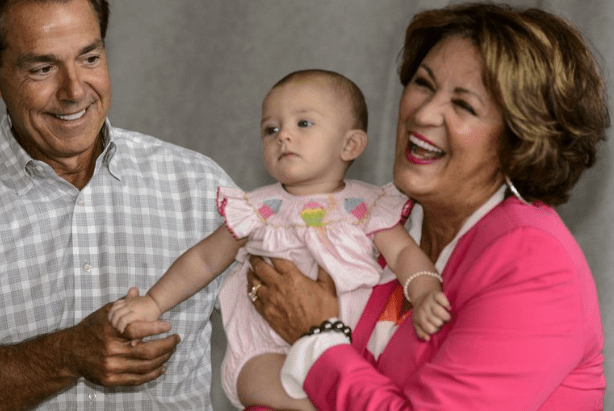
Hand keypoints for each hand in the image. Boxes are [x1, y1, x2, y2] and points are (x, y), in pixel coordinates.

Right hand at [64, 288, 179, 385]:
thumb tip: (136, 290)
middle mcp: (110, 351)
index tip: (169, 325)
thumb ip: (122, 303)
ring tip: (171, 350)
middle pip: (146, 352)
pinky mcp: (110, 380)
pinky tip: (161, 367)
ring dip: (163, 359)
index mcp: (110, 332)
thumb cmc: (91, 329)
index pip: (136, 330)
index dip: (155, 328)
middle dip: (166, 345)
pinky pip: (137, 379)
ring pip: (145, 366)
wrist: (70, 353)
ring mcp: (111, 368)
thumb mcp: (104, 313)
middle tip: (176, 339)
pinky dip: (152, 374)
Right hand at [108, 287, 162, 332]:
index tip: (121, 331)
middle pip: (117, 314)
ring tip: (113, 322)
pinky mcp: (127, 299)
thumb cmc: (152, 316)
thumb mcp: (147, 326)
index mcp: (137, 314)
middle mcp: (132, 307)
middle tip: (116, 328)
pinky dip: (112, 309)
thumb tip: (133, 345)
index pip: (123, 320)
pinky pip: (116, 303)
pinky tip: (113, 316)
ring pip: (115, 308)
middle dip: (114, 322)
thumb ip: (140, 336)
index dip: (120, 326)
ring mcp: (129, 302)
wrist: (154, 302)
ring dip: (111, 316)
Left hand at [247, 256, 338, 343]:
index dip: (269, 251)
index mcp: (292, 277)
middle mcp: (278, 286)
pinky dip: (251, 291)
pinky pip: (253, 299)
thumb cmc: (324, 311)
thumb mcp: (328, 287)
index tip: (265, 247)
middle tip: (253, 255)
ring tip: (250, 269)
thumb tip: (321, 256)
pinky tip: (251, 288)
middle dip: (255, 259)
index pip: (276, 259)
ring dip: (251, 274)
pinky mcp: (266, 313)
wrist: (316, 336)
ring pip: (254, 283)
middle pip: (261, 268)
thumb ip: (323, 270)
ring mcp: (270, 300)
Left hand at [411, 291, 450, 340]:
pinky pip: (441, 298)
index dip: (436, 329)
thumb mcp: (417, 324)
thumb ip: (421, 333)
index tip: (437, 327)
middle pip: (436, 321)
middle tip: (442, 321)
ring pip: (438, 311)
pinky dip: (446, 303)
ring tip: (447, 317)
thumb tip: (428, 338)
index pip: (430, 329)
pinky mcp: (435, 294)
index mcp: (420, 318)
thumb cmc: (421, 314)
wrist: (421, 297)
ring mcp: (429, 301)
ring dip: (445, 316)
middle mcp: (424, 309)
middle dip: (441, 323)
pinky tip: (448, 307)